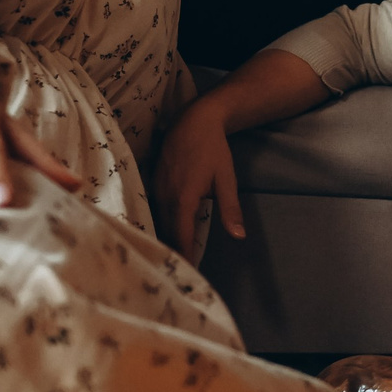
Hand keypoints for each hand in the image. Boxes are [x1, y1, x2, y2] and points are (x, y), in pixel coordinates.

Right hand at [153, 94, 244, 261]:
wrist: (195, 120)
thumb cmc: (214, 149)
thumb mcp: (226, 179)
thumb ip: (230, 209)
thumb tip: (239, 236)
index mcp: (184, 197)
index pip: (182, 234)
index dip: (185, 254)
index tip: (188, 272)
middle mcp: (165, 195)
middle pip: (167, 230)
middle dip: (173, 250)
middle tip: (180, 270)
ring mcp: (156, 187)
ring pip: (158, 220)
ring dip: (165, 237)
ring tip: (172, 255)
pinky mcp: (153, 181)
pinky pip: (155, 208)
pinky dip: (160, 222)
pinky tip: (165, 230)